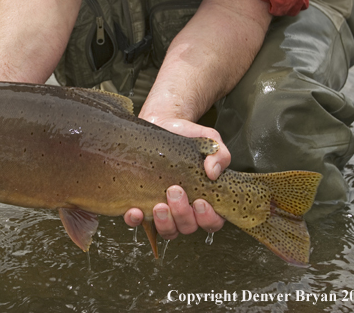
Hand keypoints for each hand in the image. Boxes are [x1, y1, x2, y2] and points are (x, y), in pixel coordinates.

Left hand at [123, 117, 228, 238]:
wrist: (162, 123)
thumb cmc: (189, 137)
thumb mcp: (210, 141)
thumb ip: (219, 155)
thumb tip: (213, 173)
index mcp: (205, 199)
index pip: (212, 221)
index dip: (208, 218)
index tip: (200, 202)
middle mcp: (184, 209)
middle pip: (187, 227)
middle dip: (182, 213)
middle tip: (174, 190)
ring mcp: (163, 209)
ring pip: (167, 230)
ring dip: (163, 222)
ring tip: (159, 205)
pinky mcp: (141, 202)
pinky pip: (138, 222)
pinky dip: (136, 221)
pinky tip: (135, 211)